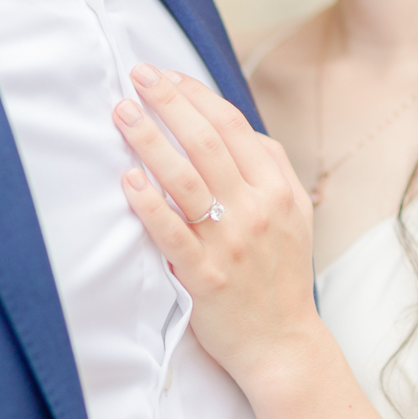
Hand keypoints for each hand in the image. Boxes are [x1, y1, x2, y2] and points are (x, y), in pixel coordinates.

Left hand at [112, 63, 318, 390]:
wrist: (282, 343)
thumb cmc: (280, 275)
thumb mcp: (295, 215)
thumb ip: (271, 169)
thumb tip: (236, 128)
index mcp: (276, 190)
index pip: (233, 127)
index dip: (197, 95)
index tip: (166, 74)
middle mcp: (255, 210)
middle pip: (206, 142)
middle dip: (169, 102)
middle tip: (137, 76)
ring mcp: (230, 242)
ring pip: (185, 179)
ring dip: (150, 140)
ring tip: (122, 113)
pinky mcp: (205, 275)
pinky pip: (172, 232)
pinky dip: (149, 203)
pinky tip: (128, 179)